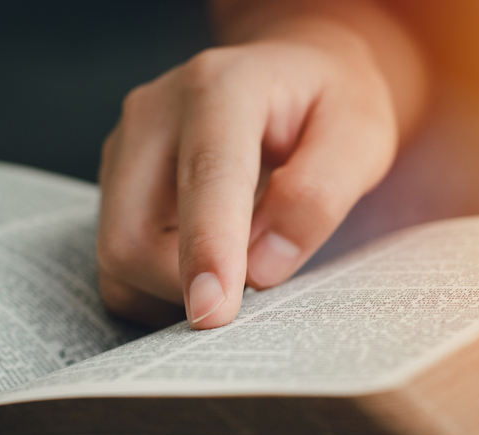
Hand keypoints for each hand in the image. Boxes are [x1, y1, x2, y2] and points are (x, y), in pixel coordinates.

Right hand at [97, 20, 397, 329]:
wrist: (292, 75)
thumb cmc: (328, 104)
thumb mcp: (360, 136)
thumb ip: (316, 197)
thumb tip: (261, 267)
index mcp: (220, 88)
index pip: (206, 178)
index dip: (207, 250)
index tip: (214, 314)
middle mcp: (154, 114)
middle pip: (132, 232)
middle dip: (185, 286)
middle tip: (251, 293)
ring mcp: (126, 148)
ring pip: (118, 255)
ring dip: (172, 290)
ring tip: (235, 270)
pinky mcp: (118, 179)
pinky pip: (118, 259)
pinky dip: (157, 285)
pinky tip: (204, 265)